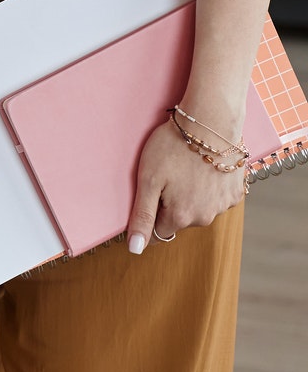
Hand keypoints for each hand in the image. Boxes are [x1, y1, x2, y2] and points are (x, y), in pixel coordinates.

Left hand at [127, 116, 245, 252]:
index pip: (158, 231)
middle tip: (166, 175)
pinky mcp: (236, 192)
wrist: (211, 123)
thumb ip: (142, 217)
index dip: (150, 214)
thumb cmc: (173, 148)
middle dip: (169, 203)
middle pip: (178, 220)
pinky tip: (202, 168)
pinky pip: (215, 198)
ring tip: (185, 168)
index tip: (149, 194)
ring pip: (197, 209)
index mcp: (181, 217)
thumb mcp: (148, 180)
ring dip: (189, 195)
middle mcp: (205, 217)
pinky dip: (207, 188)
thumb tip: (135, 249)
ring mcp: (223, 205)